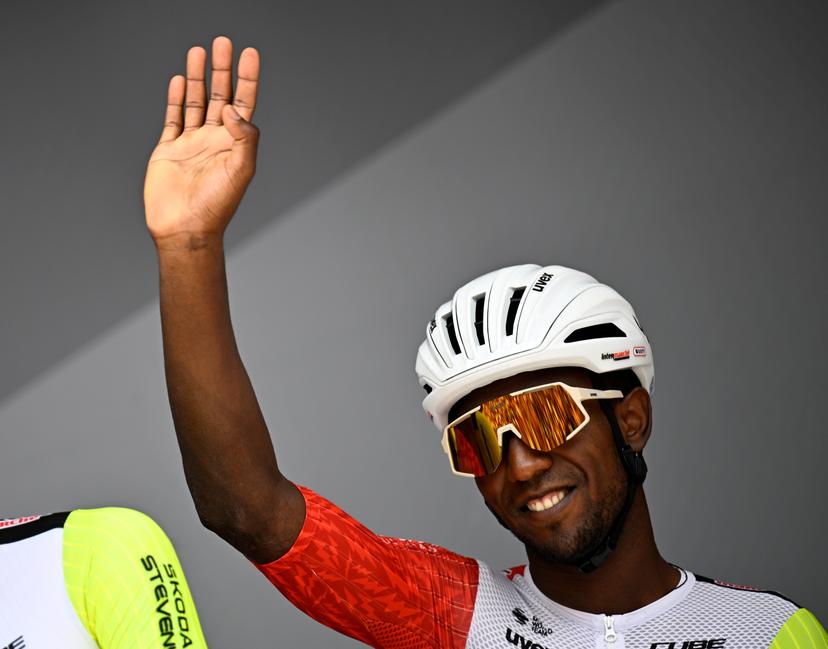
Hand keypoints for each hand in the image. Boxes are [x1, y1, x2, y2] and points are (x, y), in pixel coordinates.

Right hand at [144, 36, 259, 246]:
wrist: (185, 228)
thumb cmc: (217, 205)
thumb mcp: (241, 170)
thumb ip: (244, 138)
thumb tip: (233, 111)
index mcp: (235, 144)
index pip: (244, 103)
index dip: (248, 78)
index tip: (249, 53)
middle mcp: (215, 140)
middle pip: (220, 96)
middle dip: (222, 69)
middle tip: (222, 42)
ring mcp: (191, 143)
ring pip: (196, 102)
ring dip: (199, 77)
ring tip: (198, 51)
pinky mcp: (169, 150)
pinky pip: (174, 118)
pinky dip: (177, 99)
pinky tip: (181, 81)